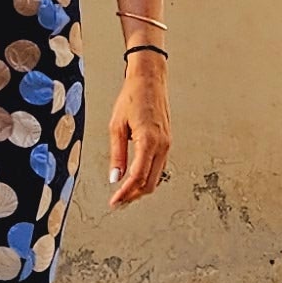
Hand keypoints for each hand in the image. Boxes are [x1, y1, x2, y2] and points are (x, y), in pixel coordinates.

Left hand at [106, 52, 170, 205]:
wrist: (150, 79)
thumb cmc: (132, 97)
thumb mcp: (117, 126)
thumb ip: (117, 154)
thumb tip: (115, 178)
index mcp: (149, 141)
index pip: (138, 177)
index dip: (125, 193)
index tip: (114, 202)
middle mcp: (162, 145)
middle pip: (150, 183)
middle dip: (133, 196)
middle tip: (117, 202)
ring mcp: (167, 144)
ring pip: (156, 177)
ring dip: (140, 188)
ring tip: (123, 194)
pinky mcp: (167, 142)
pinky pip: (158, 167)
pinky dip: (147, 177)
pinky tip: (134, 179)